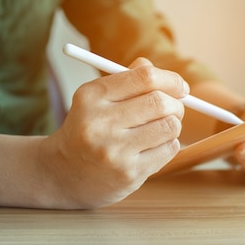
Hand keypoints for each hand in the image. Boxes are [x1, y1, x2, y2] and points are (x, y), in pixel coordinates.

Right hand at [39, 58, 187, 207]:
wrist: (64, 173)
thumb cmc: (88, 129)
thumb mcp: (97, 99)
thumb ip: (127, 79)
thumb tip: (159, 71)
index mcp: (92, 96)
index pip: (144, 77)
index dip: (170, 79)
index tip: (180, 87)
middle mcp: (100, 123)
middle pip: (160, 102)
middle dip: (176, 104)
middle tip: (175, 108)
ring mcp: (114, 151)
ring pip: (170, 126)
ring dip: (173, 125)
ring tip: (160, 128)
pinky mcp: (128, 173)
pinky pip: (169, 149)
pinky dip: (169, 144)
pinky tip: (152, 146)